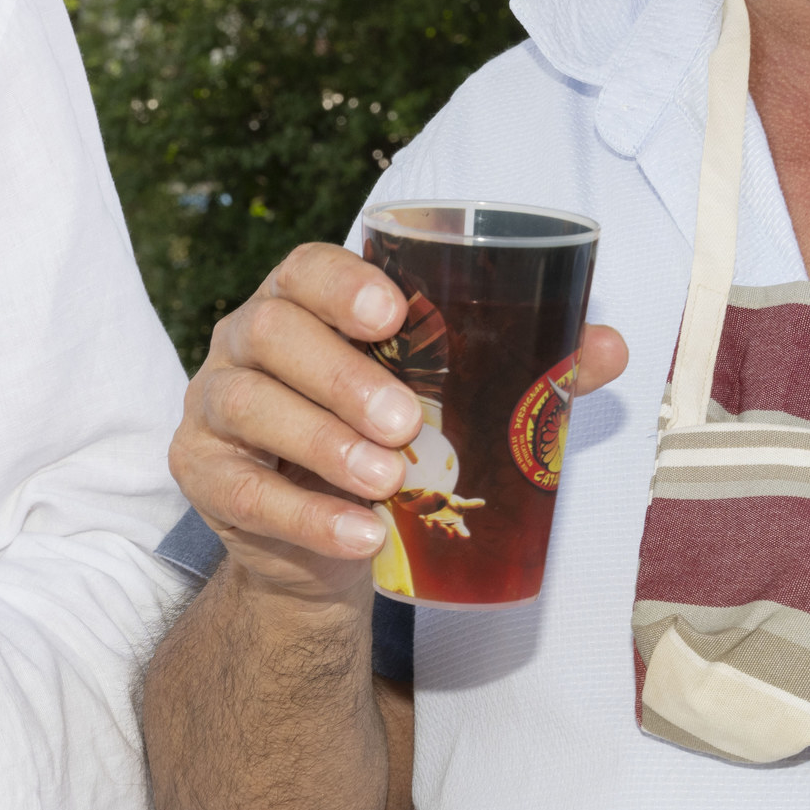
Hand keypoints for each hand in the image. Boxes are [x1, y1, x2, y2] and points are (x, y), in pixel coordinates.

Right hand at [172, 242, 628, 606]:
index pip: (304, 269)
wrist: (330, 540)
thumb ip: (522, 370)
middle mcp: (244, 342)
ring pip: (249, 406)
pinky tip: (359, 534)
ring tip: (386, 481)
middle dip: (340, 376)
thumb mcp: (445, 402)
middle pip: (271, 333)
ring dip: (321, 443)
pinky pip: (241, 491)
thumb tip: (608, 348)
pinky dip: (304, 515)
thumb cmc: (388, 441)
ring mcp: (213, 407)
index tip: (394, 313)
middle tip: (403, 423)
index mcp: (301, 303)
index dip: (341, 284)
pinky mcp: (201, 474)